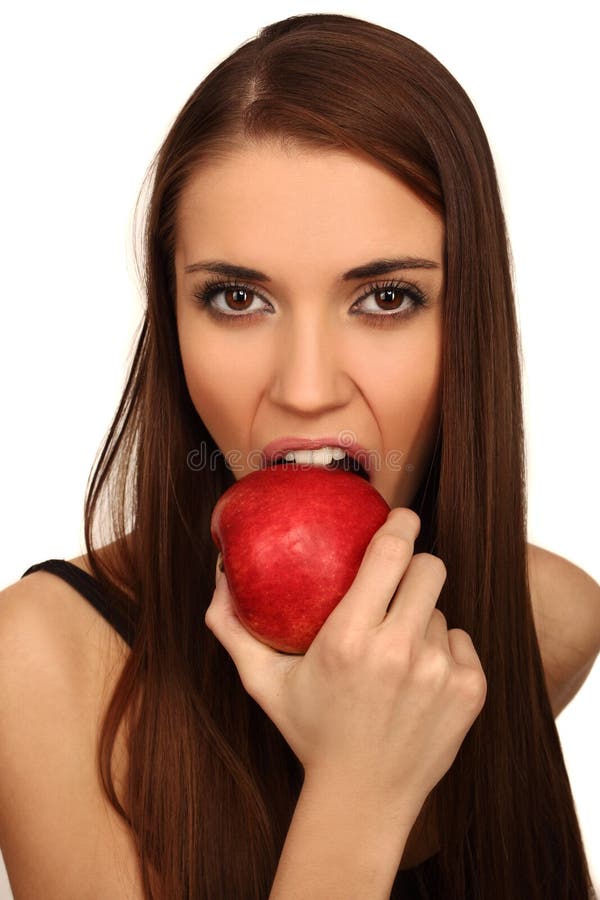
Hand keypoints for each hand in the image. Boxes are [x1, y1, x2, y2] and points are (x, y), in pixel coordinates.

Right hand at [205, 508, 486, 817]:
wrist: (364, 799)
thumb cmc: (310, 733)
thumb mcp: (264, 683)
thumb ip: (233, 629)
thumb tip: (218, 576)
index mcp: (349, 639)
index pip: (390, 552)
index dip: (401, 523)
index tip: (401, 516)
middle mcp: (400, 651)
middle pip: (430, 568)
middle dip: (416, 566)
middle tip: (399, 582)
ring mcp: (440, 672)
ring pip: (440, 611)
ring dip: (421, 620)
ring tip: (397, 654)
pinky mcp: (469, 690)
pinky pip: (461, 642)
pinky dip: (443, 652)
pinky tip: (419, 680)